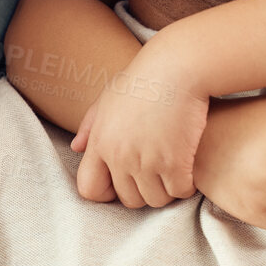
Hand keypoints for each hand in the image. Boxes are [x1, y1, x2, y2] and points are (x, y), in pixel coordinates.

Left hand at [71, 39, 208, 207]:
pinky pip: (180, 191)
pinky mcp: (175, 161)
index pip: (89, 188)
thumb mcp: (109, 97)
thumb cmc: (144, 78)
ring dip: (166, 190)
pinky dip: (186, 185)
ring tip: (173, 172)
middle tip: (156, 175)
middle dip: (143, 191)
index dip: (106, 192)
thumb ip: (91, 125)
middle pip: (129, 200)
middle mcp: (119, 155)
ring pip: (156, 200)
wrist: (177, 66)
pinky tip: (189, 170)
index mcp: (101, 141)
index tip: (123, 182)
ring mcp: (147, 160)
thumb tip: (76, 147)